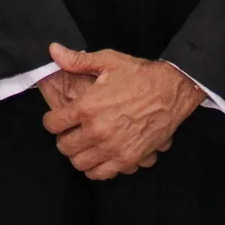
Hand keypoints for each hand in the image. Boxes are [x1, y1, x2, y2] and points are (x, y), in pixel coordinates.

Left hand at [40, 42, 203, 179]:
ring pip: (79, 163)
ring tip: (85, 144)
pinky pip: (100, 174)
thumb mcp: (108, 61)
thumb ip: (77, 60)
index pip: (53, 124)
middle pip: (64, 147)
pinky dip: (95, 168)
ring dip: (78, 154)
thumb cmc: (140, 75)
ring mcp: (112, 148)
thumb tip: (53, 51)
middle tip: (72, 131)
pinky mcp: (127, 159)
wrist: (172, 91)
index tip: (58, 119)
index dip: (52, 120)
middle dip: (64, 138)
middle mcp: (96, 131)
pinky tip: (99, 156)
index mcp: (87, 107)